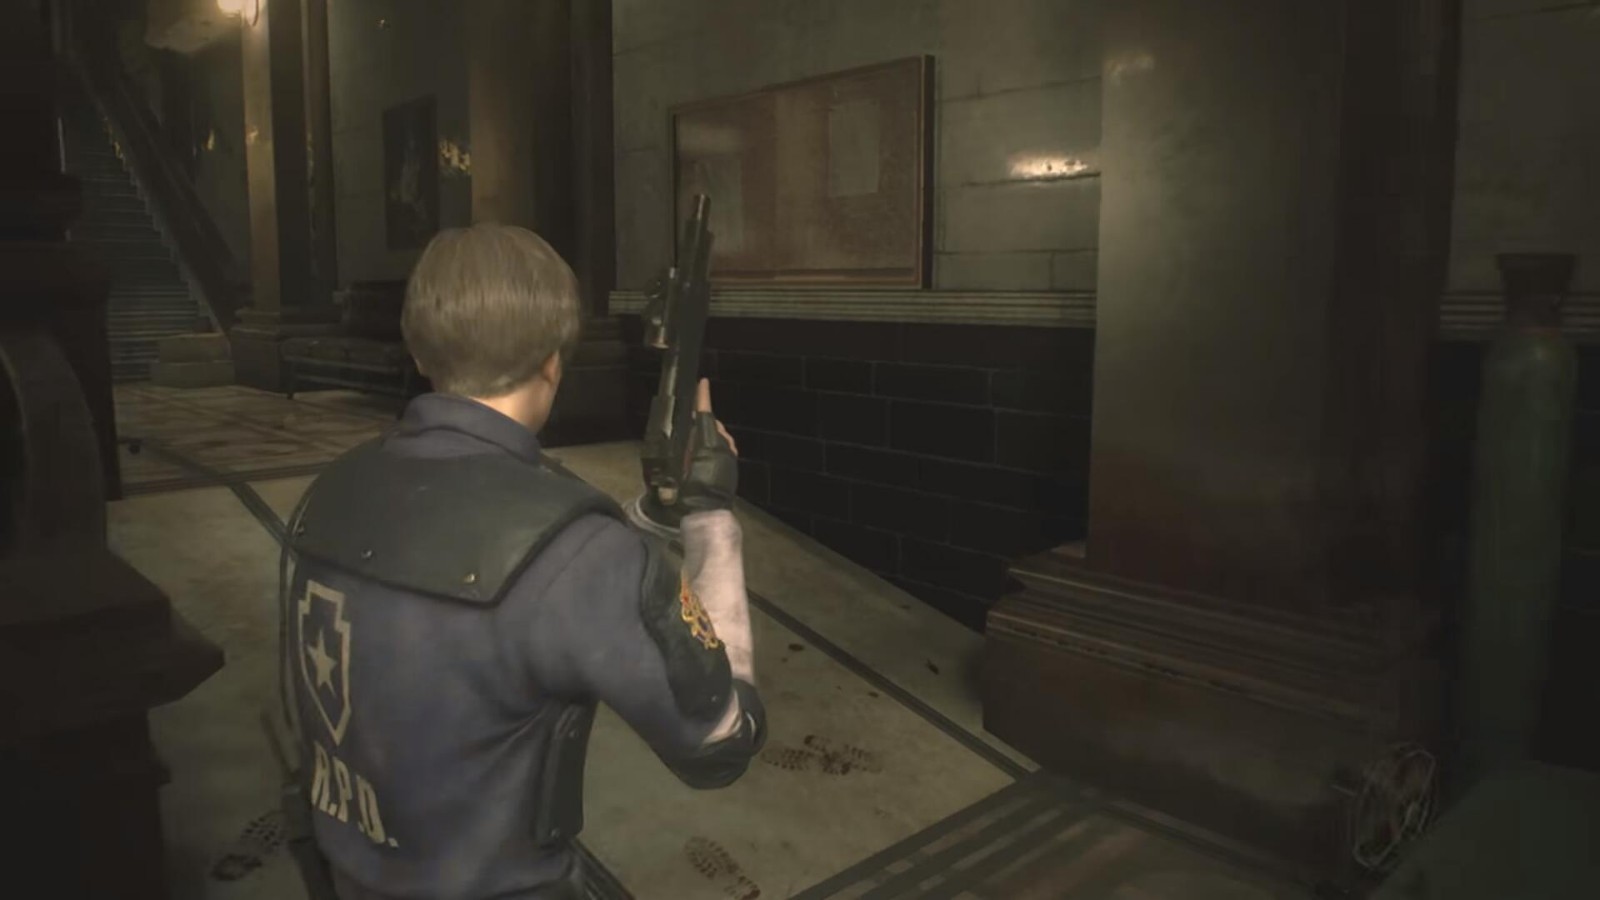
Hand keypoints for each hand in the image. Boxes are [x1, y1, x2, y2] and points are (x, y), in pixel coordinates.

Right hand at [681, 378, 737, 510]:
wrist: (707, 512)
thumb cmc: (690, 491)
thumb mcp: (680, 467)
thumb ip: (684, 448)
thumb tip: (687, 429)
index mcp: (708, 444)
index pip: (706, 416)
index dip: (703, 398)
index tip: (702, 383)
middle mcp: (723, 446)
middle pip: (713, 424)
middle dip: (702, 419)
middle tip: (688, 419)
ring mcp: (730, 454)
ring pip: (719, 435)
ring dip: (708, 433)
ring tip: (694, 439)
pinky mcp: (732, 463)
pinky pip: (724, 446)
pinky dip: (714, 444)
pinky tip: (703, 452)